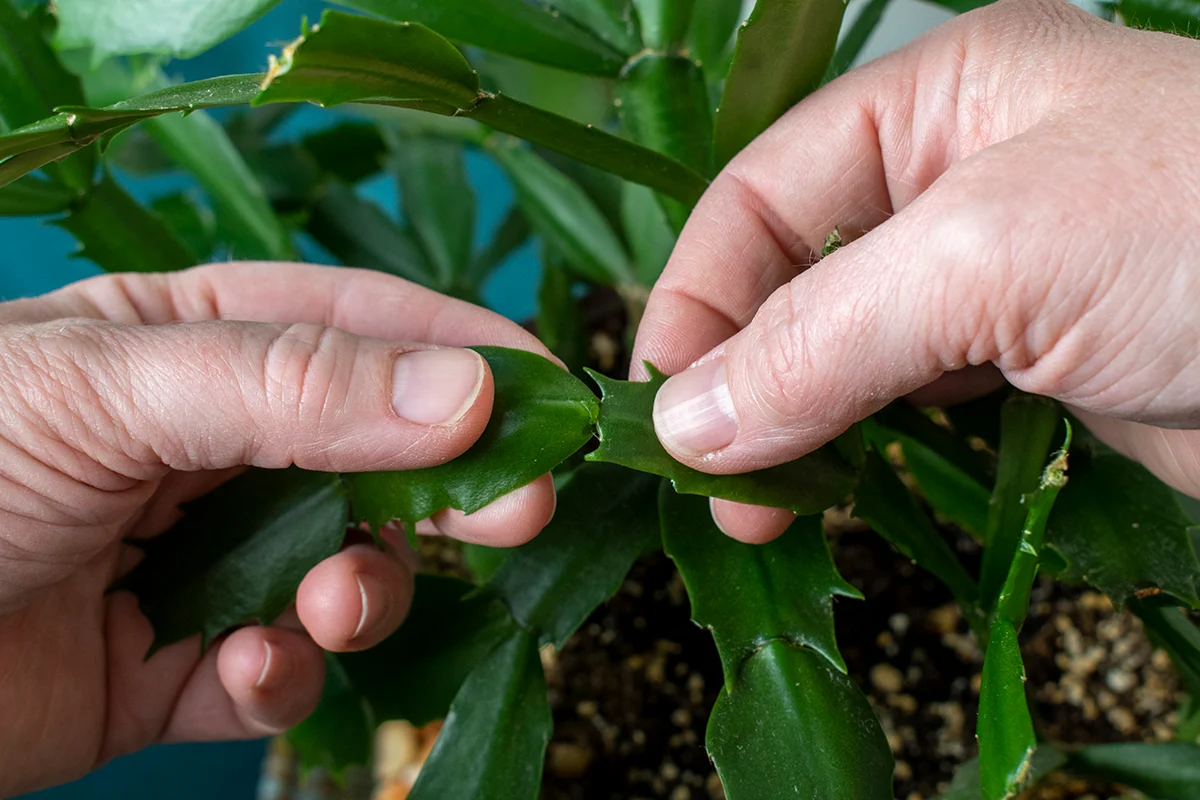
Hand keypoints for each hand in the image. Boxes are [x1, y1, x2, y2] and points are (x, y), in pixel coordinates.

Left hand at [0, 262, 556, 794]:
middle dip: (452, 483)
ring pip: (351, 569)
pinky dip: (285, 676)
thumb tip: (467, 389)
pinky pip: (282, 670)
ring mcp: (209, 560)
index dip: (470, 358)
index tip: (560, 399)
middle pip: (382, 456)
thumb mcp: (111, 389)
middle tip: (519, 509)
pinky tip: (244, 671)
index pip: (368, 330)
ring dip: (366, 591)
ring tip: (335, 605)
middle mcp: (220, 447)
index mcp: (202, 344)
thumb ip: (293, 386)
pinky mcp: (186, 667)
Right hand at [634, 0, 1199, 541]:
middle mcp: (959, 179)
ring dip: (792, 425)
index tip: (663, 406)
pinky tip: (833, 494)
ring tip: (762, 508)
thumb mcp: (993, 256)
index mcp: (940, 99)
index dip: (698, 295)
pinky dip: (860, 452)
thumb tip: (686, 422)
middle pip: (794, 277)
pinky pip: (909, 406)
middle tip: (710, 482)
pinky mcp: (1036, 365)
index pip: (762, 191)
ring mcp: (998, 277)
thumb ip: (822, 335)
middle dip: (739, 374)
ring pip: (845, 351)